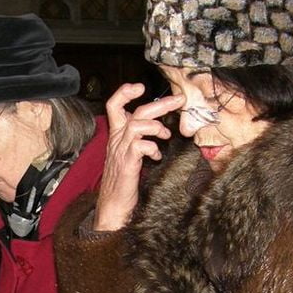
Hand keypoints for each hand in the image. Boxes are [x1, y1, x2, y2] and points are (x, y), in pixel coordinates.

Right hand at [94, 84, 183, 231]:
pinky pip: (140, 146)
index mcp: (116, 136)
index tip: (141, 87)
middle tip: (179, 99)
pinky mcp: (127, 164)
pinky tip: (157, 155)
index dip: (125, 92)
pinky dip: (152, 147)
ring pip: (136, 125)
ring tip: (166, 134)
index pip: (114, 105)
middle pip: (136, 112)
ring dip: (156, 126)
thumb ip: (140, 139)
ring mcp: (121, 152)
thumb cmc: (123, 181)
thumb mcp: (130, 154)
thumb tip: (159, 127)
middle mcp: (117, 140)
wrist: (113, 205)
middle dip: (160, 104)